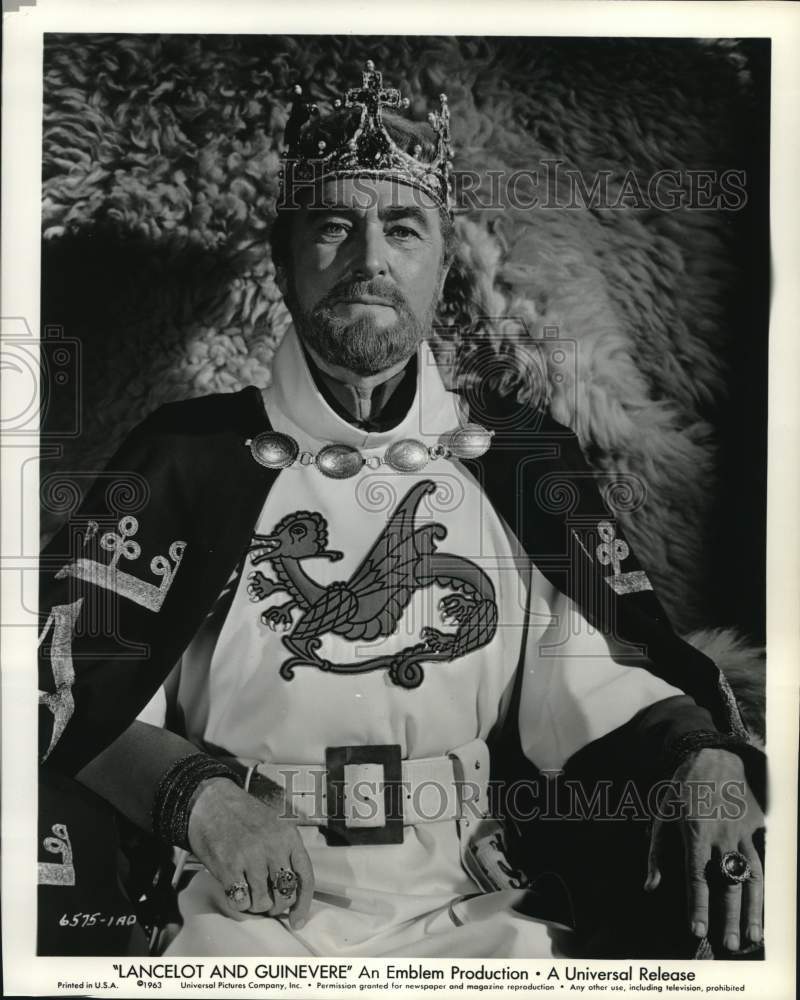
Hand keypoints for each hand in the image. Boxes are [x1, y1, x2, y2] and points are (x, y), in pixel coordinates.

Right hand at [187, 776, 313, 928]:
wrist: (211, 802)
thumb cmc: (243, 815)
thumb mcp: (275, 824)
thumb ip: (286, 851)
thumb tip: (292, 888)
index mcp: (288, 836)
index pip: (305, 878)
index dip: (303, 904)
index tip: (297, 921)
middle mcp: (273, 847)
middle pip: (285, 894)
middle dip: (277, 906)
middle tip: (268, 903)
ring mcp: (251, 857)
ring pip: (263, 902)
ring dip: (256, 905)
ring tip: (249, 894)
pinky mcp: (229, 867)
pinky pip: (241, 902)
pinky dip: (239, 903)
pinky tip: (236, 891)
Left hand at [645, 749, 763, 951]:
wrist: (714, 757)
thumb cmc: (682, 788)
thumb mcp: (662, 815)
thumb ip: (656, 854)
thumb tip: (650, 887)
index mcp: (694, 832)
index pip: (696, 877)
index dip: (697, 906)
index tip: (697, 931)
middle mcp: (721, 836)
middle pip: (728, 884)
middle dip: (729, 917)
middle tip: (729, 946)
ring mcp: (742, 833)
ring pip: (752, 877)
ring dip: (753, 909)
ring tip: (753, 937)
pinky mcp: (757, 828)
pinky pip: (763, 860)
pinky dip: (765, 885)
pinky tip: (766, 908)